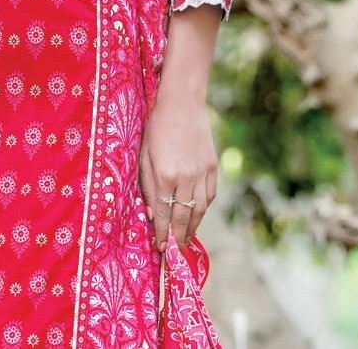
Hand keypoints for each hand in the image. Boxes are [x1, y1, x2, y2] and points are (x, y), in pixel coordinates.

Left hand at [139, 90, 217, 250]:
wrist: (182, 103)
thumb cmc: (156, 127)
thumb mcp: (144, 156)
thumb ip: (147, 185)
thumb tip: (149, 213)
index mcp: (164, 174)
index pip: (162, 212)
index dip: (161, 232)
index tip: (160, 248)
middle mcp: (186, 177)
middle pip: (183, 216)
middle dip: (178, 237)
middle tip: (174, 252)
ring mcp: (203, 172)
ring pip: (199, 209)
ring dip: (193, 227)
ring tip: (186, 239)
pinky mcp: (213, 167)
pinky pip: (210, 195)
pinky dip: (203, 209)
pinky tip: (197, 215)